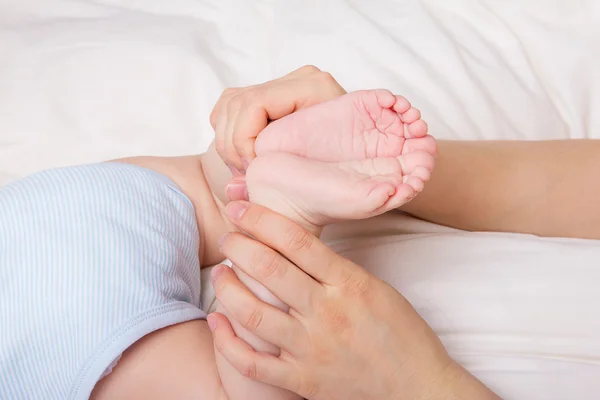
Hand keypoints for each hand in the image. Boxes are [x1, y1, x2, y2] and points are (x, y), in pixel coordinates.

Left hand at [208, 202, 498, 399]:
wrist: (419, 388)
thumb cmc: (401, 334)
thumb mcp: (376, 288)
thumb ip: (336, 270)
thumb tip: (293, 248)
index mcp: (350, 284)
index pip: (297, 242)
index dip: (261, 220)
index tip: (240, 208)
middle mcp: (327, 313)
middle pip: (269, 269)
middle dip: (238, 246)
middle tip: (227, 237)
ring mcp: (311, 349)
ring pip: (252, 313)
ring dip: (227, 287)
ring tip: (220, 273)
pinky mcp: (302, 380)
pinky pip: (251, 363)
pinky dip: (226, 341)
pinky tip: (217, 320)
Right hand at [210, 65, 345, 173]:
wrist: (366, 151)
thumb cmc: (351, 160)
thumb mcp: (328, 161)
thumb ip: (288, 158)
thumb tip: (243, 176)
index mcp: (312, 86)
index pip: (254, 103)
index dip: (243, 138)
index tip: (253, 167)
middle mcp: (297, 79)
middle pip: (237, 103)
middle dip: (232, 144)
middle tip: (245, 173)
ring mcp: (283, 84)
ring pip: (230, 103)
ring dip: (227, 140)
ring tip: (243, 168)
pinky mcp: (272, 94)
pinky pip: (231, 104)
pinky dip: (227, 130)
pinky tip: (242, 155)